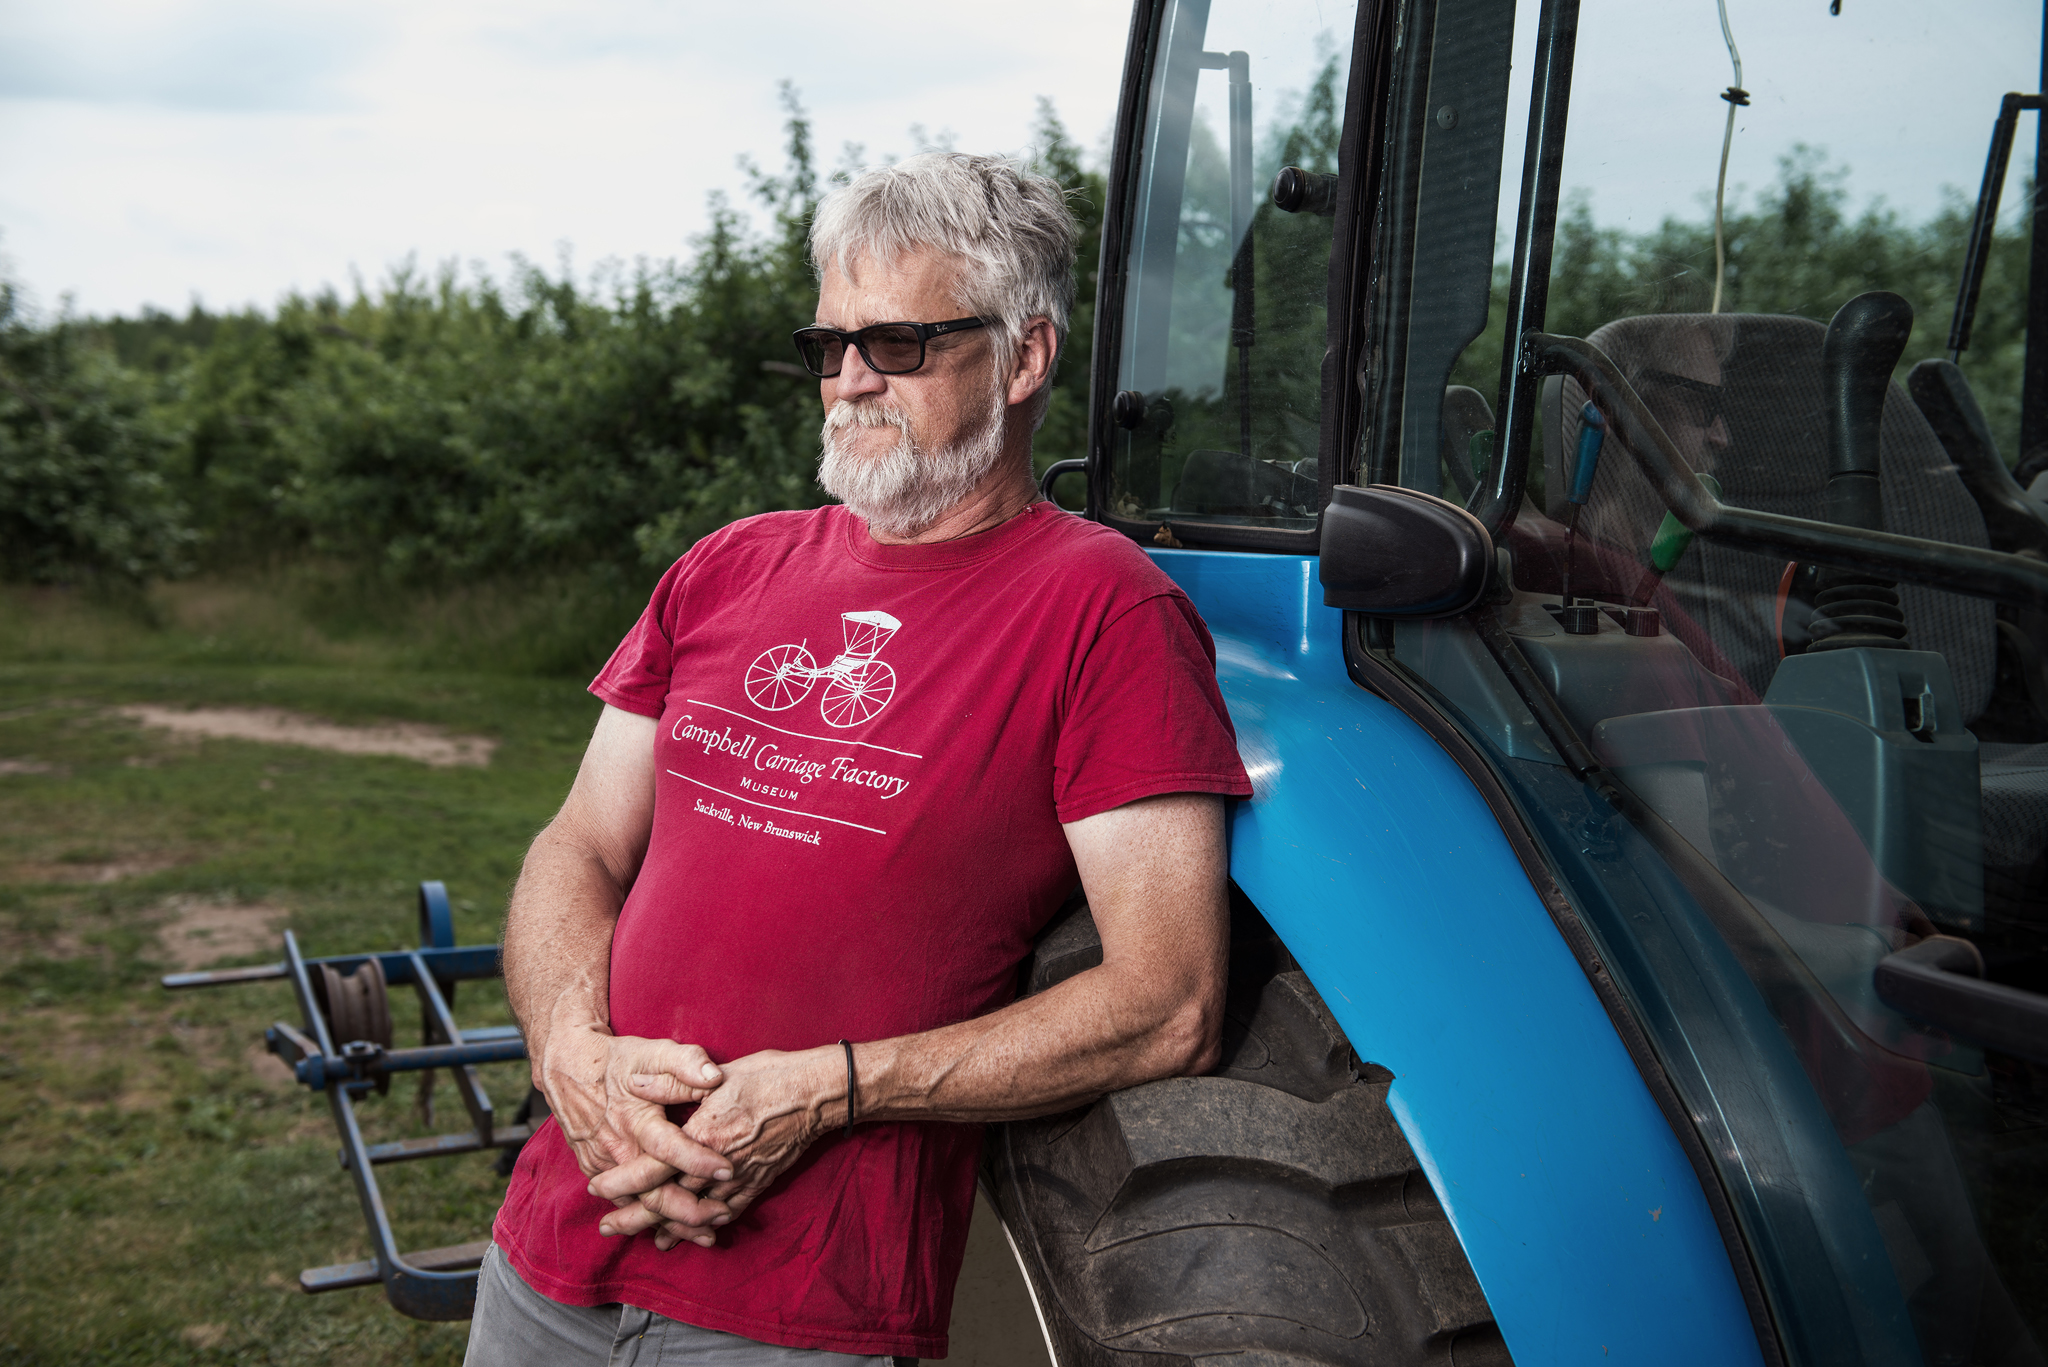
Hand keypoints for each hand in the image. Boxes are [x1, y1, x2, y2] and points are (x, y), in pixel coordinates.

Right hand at [537, 1023, 735, 1229]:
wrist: (568, 1068)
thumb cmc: (618, 1060)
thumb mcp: (652, 1052)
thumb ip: (684, 1063)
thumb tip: (714, 1077)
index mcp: (635, 1119)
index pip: (669, 1148)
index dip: (699, 1161)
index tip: (729, 1169)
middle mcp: (618, 1149)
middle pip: (654, 1193)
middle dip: (691, 1211)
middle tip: (724, 1214)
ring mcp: (605, 1165)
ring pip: (640, 1206)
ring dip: (674, 1223)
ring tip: (709, 1233)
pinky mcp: (597, 1172)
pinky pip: (625, 1203)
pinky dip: (650, 1220)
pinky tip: (676, 1230)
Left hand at [590, 1045, 842, 1249]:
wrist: (817, 1093)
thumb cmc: (768, 1076)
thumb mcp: (716, 1072)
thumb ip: (670, 1081)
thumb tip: (633, 1082)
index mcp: (701, 1135)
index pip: (651, 1167)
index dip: (622, 1181)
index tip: (597, 1188)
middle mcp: (716, 1165)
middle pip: (667, 1201)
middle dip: (634, 1217)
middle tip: (607, 1229)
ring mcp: (738, 1178)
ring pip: (695, 1214)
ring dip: (667, 1228)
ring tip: (643, 1237)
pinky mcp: (757, 1183)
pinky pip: (726, 1213)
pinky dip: (705, 1226)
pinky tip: (692, 1235)